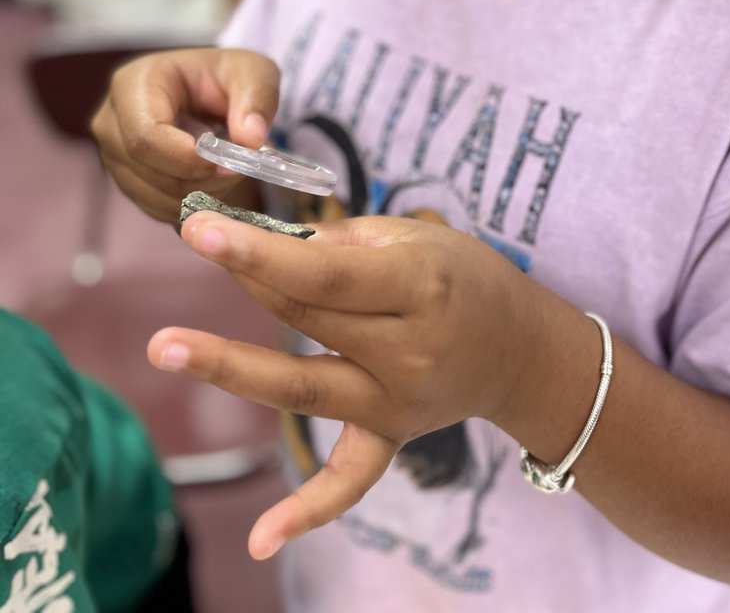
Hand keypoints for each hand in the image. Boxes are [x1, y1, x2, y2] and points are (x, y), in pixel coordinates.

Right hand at [91, 47, 280, 223]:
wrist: (213, 93)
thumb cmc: (227, 77)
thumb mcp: (252, 72)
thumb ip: (256, 99)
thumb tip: (251, 138)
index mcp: (134, 83)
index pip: (146, 137)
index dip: (187, 159)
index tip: (229, 165)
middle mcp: (112, 121)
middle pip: (148, 171)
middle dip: (201, 180)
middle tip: (239, 170)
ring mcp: (113, 155)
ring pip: (155, 196)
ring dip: (201, 194)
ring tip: (229, 170)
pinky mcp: (127, 180)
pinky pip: (158, 209)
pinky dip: (193, 205)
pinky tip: (213, 182)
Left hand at [147, 211, 545, 557]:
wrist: (523, 351)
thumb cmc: (467, 277)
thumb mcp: (419, 236)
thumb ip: (346, 239)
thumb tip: (275, 243)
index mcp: (419, 286)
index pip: (324, 270)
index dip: (260, 249)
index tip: (205, 227)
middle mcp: (409, 349)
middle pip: (308, 314)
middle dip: (247, 275)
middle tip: (192, 238)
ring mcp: (398, 401)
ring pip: (304, 386)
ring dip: (232, 367)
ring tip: (167, 346)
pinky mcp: (391, 436)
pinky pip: (350, 480)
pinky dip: (309, 512)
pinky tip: (262, 540)